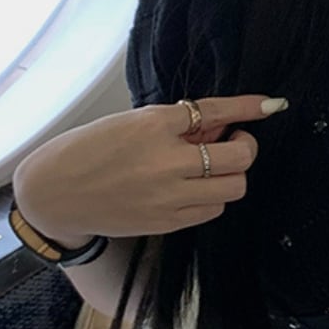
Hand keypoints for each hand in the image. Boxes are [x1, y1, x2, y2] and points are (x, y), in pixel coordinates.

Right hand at [12, 95, 288, 241]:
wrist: (56, 194)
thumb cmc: (89, 150)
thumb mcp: (131, 122)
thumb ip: (177, 125)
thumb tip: (220, 127)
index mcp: (152, 126)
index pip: (214, 112)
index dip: (248, 108)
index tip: (272, 105)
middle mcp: (166, 162)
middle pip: (238, 157)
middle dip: (245, 146)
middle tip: (233, 140)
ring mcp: (169, 196)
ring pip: (233, 187)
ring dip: (232, 173)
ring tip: (213, 165)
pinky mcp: (168, 223)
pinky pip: (212, 210)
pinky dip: (213, 197)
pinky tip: (196, 187)